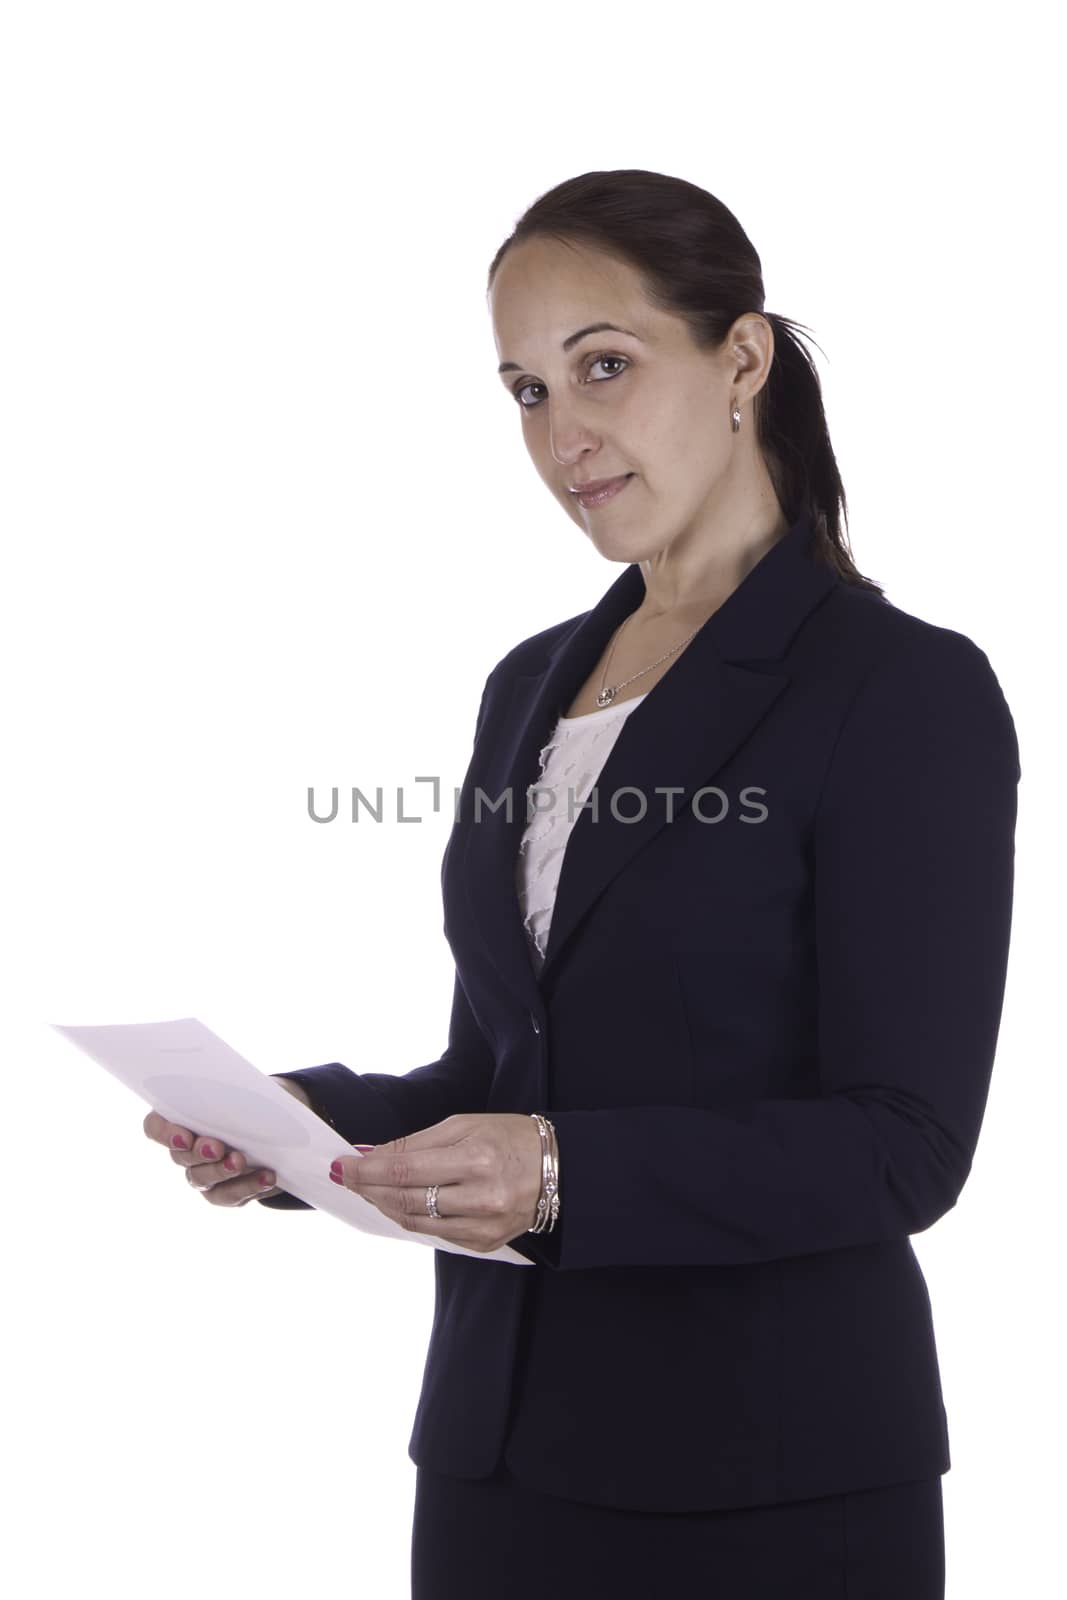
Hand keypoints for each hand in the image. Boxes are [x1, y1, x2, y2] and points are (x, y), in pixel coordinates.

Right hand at [143, 1078, 310, 1205]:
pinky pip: (229, 1194)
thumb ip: (232, 1094)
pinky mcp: (222, 1192)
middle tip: (216, 1148)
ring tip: (240, 1161)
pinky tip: (267, 1177)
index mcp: (181, 1118)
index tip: (184, 1135)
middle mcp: (185, 1149)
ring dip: (221, 1171)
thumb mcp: (243, 1091)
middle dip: (198, 1153)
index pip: (155, 1127)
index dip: (164, 1133)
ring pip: (201, 1178)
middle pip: (180, 1156)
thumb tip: (240, 1096)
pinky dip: (249, 1186)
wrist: (275, 1127)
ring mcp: (201, 1173)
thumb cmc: (250, 1102)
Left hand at [336, 1114, 543, 1252]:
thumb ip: (415, 1143)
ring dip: (384, 1205)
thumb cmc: (509, 1138)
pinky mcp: (484, 1243)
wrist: (559, 1169)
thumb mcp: (464, 1125)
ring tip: (369, 1189)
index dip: (367, 1170)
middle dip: (368, 1188)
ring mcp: (483, 1226)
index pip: (404, 1170)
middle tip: (347, 1177)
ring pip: (414, 1221)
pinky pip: (435, 1233)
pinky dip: (412, 1217)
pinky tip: (401, 1203)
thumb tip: (370, 1155)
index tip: (342, 1166)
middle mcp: (480, 1197)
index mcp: (475, 1159)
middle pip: (404, 1199)